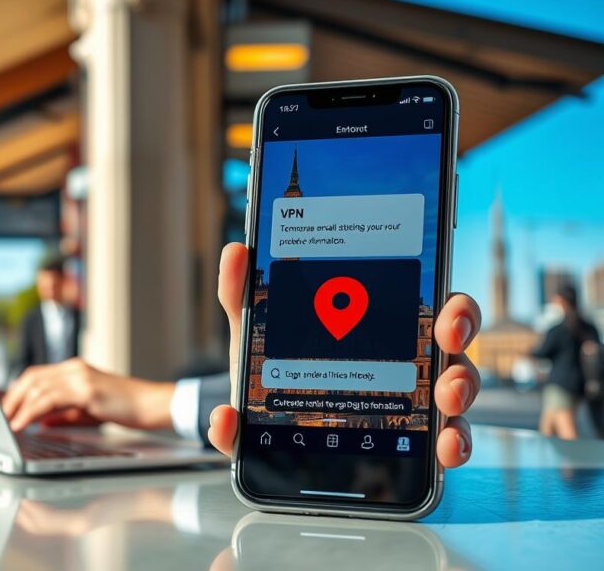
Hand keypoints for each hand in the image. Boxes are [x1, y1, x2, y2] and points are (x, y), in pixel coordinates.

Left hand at [1, 358, 174, 431]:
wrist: (153, 404)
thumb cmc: (126, 408)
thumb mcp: (89, 411)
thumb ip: (63, 413)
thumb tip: (39, 421)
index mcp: (74, 370)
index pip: (36, 375)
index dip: (16, 390)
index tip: (3, 408)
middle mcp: (74, 369)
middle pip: (31, 377)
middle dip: (10, 398)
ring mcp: (80, 377)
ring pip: (37, 387)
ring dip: (17, 406)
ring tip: (6, 423)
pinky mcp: (87, 390)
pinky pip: (50, 399)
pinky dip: (31, 411)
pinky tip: (23, 424)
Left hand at [206, 243, 481, 467]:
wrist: (262, 432)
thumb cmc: (270, 372)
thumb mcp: (254, 335)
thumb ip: (241, 295)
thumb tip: (236, 251)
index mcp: (378, 323)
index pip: (431, 304)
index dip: (453, 305)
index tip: (447, 311)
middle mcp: (406, 357)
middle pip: (455, 342)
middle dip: (463, 345)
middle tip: (449, 349)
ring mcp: (413, 400)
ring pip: (458, 390)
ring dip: (462, 393)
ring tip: (448, 404)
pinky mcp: (410, 441)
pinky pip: (446, 441)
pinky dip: (454, 444)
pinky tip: (446, 448)